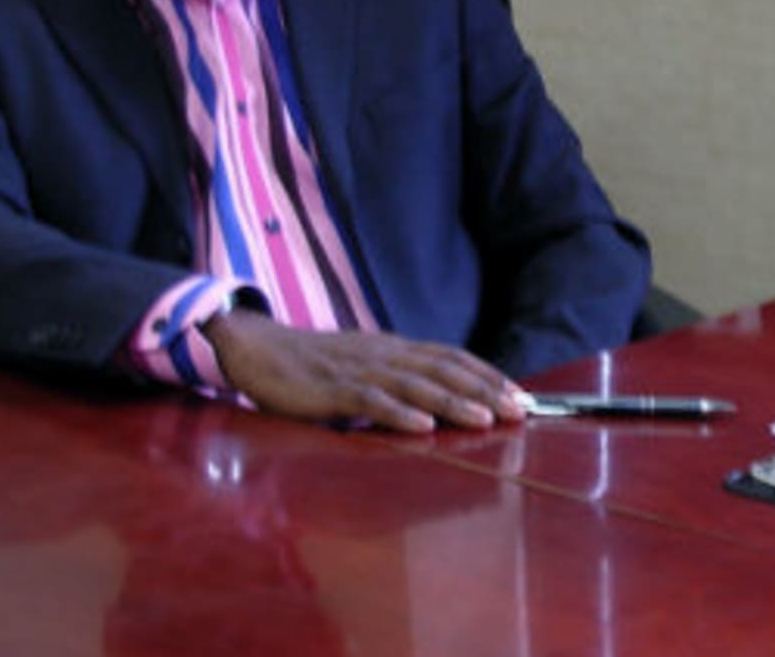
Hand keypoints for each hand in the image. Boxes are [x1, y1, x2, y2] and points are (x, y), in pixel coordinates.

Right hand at [203, 309, 528, 433]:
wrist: (256, 347)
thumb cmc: (312, 364)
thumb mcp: (362, 365)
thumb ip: (394, 378)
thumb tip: (435, 399)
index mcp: (392, 348)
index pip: (450, 357)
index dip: (485, 374)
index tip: (518, 394)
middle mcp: (383, 354)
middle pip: (443, 369)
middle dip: (483, 389)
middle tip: (519, 409)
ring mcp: (358, 369)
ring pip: (414, 385)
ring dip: (453, 402)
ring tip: (485, 418)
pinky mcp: (331, 389)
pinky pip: (370, 401)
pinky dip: (399, 413)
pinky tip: (423, 426)